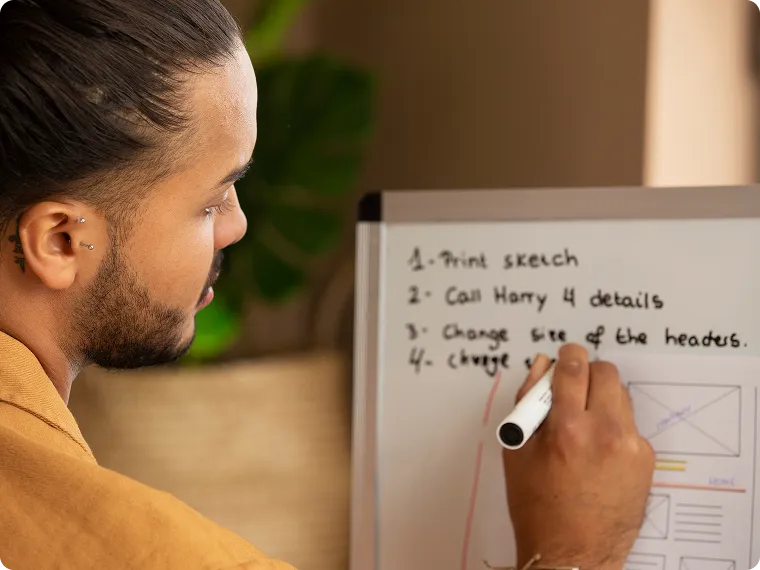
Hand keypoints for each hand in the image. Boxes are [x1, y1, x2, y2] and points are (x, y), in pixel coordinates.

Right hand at [502, 344, 654, 569]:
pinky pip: (629, 425)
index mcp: (567, 427)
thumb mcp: (518, 449)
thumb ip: (527, 400)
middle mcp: (604, 432)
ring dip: (602, 398)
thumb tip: (540, 366)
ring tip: (584, 423)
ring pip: (621, 396)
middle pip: (606, 373)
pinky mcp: (645, 459)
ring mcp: (630, 446)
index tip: (567, 356)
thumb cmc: (537, 504)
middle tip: (575, 387)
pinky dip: (614, 427)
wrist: (572, 551)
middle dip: (588, 373)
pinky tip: (597, 450)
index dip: (569, 356)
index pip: (574, 368)